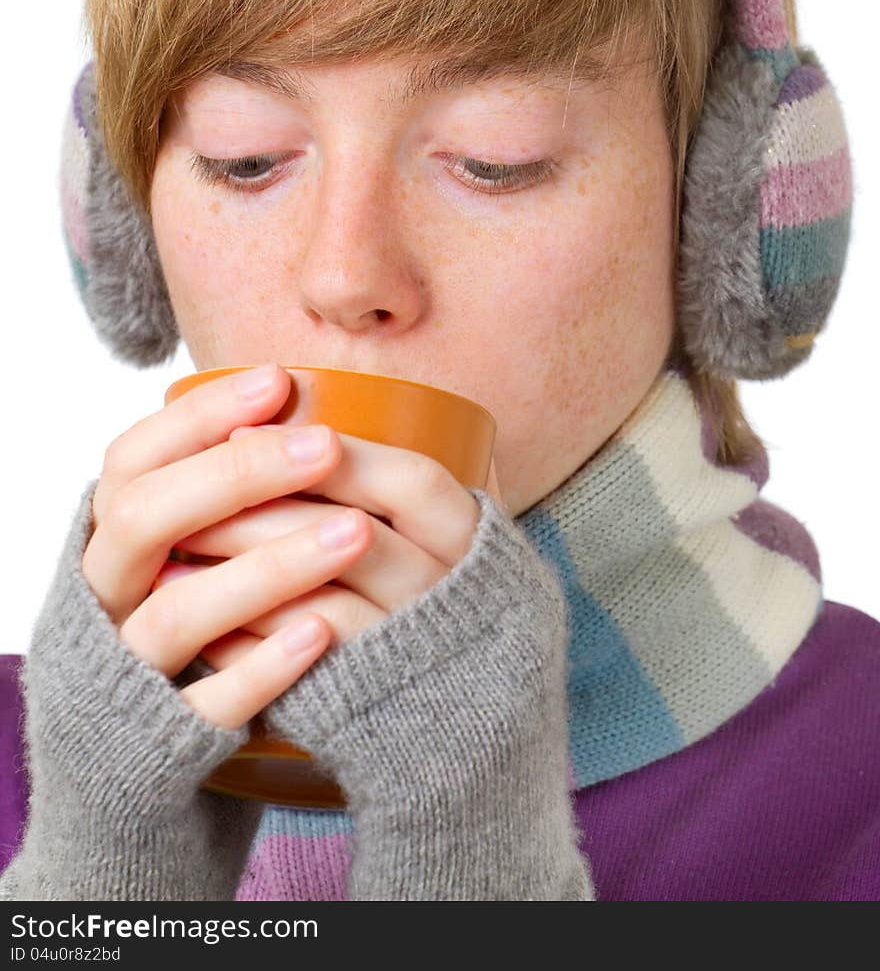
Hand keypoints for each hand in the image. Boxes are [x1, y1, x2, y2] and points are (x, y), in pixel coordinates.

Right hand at [81, 364, 391, 730]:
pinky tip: (322, 634)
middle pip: (144, 518)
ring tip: (356, 533)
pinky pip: (205, 704)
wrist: (136, 746)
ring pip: (177, 611)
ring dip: (269, 567)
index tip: (277, 381)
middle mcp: (106, 593)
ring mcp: (127, 667)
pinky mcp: (161, 737)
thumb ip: (215, 488)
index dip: (199, 416)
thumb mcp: (186, 542)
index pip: (133, 458)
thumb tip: (292, 399)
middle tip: (327, 446)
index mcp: (111, 535)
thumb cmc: (192, 612)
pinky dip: (262, 666)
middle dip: (237, 475)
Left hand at [155, 399, 495, 673]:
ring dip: (242, 573)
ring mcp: (411, 657)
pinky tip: (202, 617)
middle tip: (193, 495)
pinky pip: (299, 674)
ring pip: (322, 607)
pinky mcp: (367, 707)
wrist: (468, 721)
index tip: (254, 430)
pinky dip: (244, 640)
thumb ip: (397, 479)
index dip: (338, 454)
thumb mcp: (444, 531)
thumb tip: (306, 403)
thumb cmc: (436, 597)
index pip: (412, 483)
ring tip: (180, 549)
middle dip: (264, 511)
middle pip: (359, 539)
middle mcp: (450, 597)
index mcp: (469, 539)